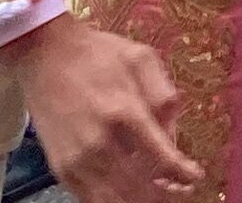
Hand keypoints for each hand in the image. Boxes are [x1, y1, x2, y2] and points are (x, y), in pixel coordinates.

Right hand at [7, 10, 201, 201]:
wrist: (46, 54)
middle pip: (142, 188)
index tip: (195, 177)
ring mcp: (79, 160)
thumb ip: (162, 93)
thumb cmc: (98, 54)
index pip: (161, 157)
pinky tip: (128, 194)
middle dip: (167, 195)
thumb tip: (173, 132)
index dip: (183, 174)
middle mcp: (101, 141)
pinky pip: (91, 201)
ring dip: (142, 202)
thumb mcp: (140, 56)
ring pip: (117, 201)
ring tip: (158, 195)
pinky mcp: (62, 169)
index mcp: (125, 110)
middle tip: (181, 190)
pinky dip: (113, 202)